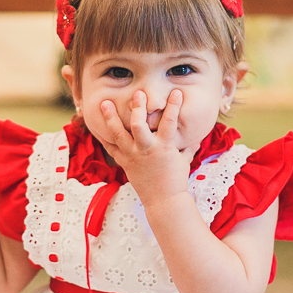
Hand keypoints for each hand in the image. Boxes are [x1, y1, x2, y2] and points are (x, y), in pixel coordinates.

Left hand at [99, 90, 193, 207]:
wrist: (164, 201)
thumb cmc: (176, 180)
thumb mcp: (185, 160)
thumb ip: (188, 145)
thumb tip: (195, 135)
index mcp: (165, 147)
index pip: (170, 122)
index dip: (173, 105)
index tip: (175, 92)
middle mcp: (147, 149)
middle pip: (138, 125)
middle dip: (137, 108)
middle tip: (137, 93)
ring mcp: (133, 156)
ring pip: (119, 134)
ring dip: (111, 118)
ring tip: (105, 103)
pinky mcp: (125, 163)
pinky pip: (111, 148)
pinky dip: (104, 138)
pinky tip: (97, 126)